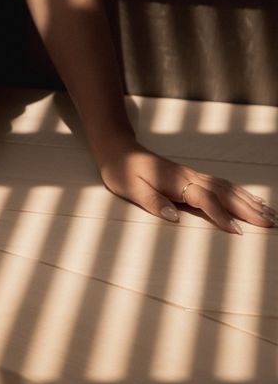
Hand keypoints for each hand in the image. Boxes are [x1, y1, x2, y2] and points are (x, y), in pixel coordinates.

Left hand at [95, 138, 275, 232]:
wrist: (120, 151)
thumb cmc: (123, 172)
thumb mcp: (131, 190)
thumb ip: (153, 202)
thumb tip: (173, 216)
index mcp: (176, 182)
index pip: (205, 200)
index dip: (221, 216)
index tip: (237, 232)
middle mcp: (190, 177)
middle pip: (225, 193)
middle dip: (248, 209)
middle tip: (270, 223)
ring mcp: (193, 175)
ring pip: (228, 188)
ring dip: (250, 201)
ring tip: (270, 214)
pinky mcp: (193, 176)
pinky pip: (222, 184)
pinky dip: (240, 193)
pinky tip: (252, 199)